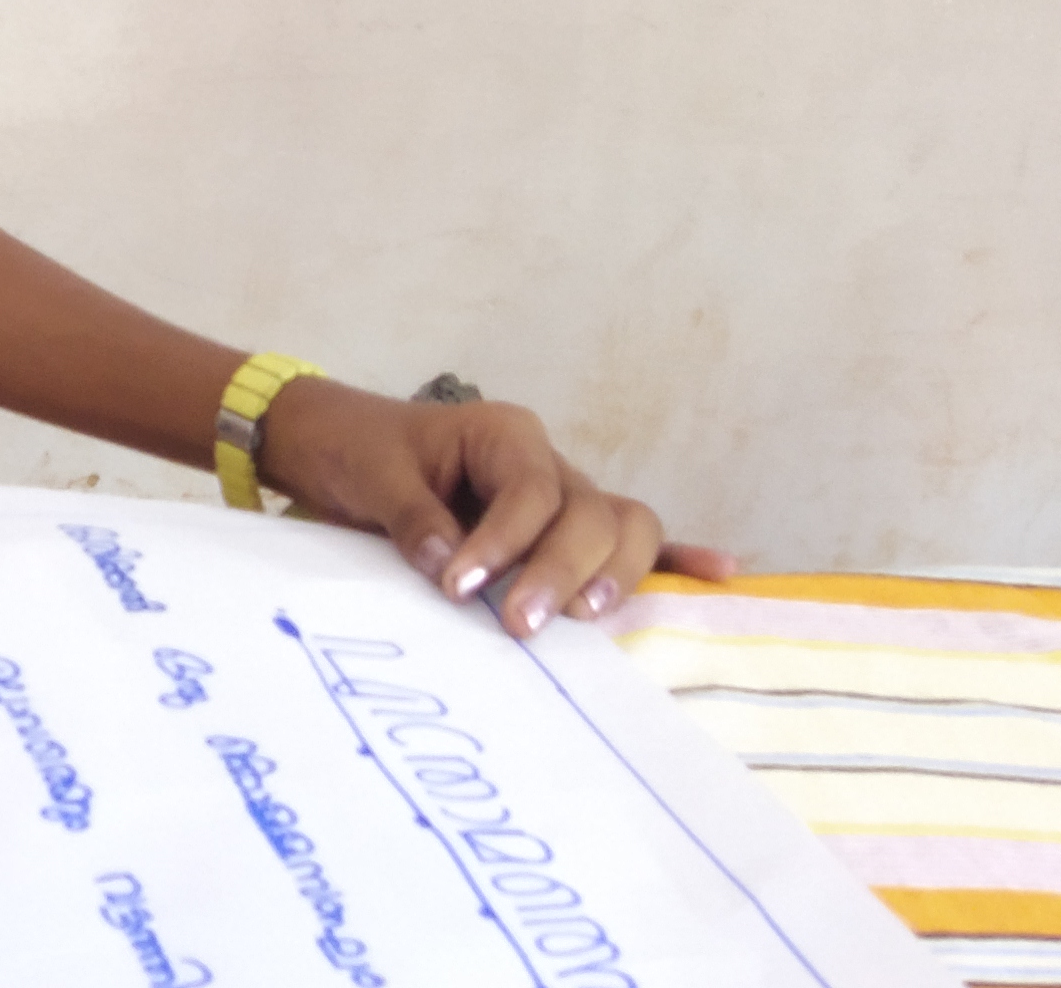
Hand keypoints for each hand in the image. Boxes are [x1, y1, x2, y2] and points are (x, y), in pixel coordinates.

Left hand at [255, 377, 736, 636]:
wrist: (338, 443)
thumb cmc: (358, 451)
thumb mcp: (371, 475)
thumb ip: (410, 516)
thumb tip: (447, 565)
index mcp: (503, 435)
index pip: (532, 490)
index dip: (505, 541)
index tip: (459, 586)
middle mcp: (546, 463)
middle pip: (591, 512)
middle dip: (561, 571)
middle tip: (518, 626)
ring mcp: (564, 499)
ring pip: (622, 527)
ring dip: (612, 575)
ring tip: (584, 621)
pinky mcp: (561, 534)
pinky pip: (629, 542)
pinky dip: (675, 557)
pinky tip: (722, 572)